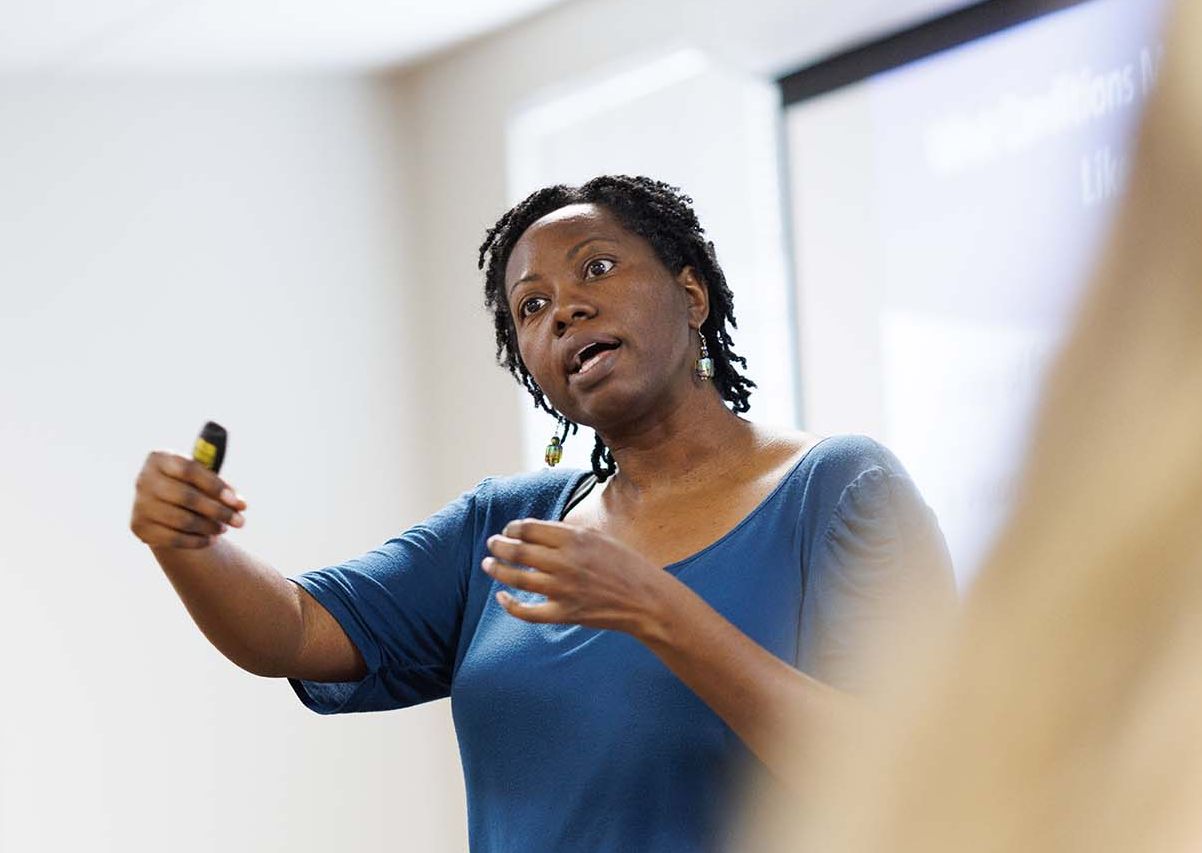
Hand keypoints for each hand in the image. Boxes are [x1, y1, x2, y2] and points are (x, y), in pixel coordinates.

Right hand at [130, 451, 246, 548]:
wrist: (162, 505)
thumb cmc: (190, 486)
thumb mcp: (203, 480)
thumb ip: (223, 489)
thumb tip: (241, 505)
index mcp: (160, 459)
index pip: (189, 470)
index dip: (216, 486)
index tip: (238, 501)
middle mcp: (144, 479)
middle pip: (186, 497)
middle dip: (218, 511)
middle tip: (240, 522)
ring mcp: (139, 504)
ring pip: (181, 520)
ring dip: (209, 527)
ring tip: (224, 528)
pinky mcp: (139, 527)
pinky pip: (172, 538)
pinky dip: (195, 541)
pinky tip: (211, 540)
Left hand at [482, 519, 671, 634]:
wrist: (647, 599)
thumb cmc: (627, 565)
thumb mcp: (600, 538)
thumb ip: (569, 534)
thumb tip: (539, 532)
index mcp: (575, 539)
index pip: (529, 529)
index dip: (513, 528)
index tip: (509, 530)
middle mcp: (565, 562)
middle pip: (518, 551)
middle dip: (499, 545)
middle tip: (492, 544)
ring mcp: (563, 589)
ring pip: (517, 578)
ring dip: (497, 570)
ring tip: (488, 564)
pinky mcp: (564, 613)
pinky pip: (528, 611)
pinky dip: (510, 604)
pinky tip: (502, 597)